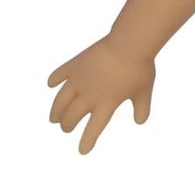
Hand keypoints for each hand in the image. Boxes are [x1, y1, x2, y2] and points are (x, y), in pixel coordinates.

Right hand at [47, 36, 156, 154]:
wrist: (129, 43)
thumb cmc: (139, 68)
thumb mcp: (144, 92)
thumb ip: (142, 108)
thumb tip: (140, 122)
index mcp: (106, 104)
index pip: (93, 129)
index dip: (86, 142)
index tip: (82, 151)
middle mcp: (89, 95)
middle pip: (72, 116)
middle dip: (67, 125)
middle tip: (65, 128)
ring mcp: (79, 79)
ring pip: (61, 100)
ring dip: (56, 111)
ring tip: (53, 118)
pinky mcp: (75, 64)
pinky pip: (60, 74)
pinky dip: (53, 80)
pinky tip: (50, 84)